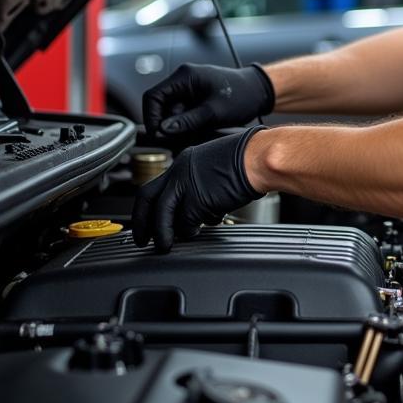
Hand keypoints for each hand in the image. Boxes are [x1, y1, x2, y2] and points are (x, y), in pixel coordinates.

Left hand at [131, 127, 266, 251]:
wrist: (259, 157)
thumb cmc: (250, 159)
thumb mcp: (217, 165)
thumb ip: (202, 182)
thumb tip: (199, 203)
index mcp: (186, 161)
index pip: (158, 185)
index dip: (152, 204)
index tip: (150, 217)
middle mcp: (180, 171)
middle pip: (148, 198)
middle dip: (142, 221)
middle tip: (142, 238)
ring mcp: (186, 185)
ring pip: (162, 214)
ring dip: (163, 233)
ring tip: (165, 245)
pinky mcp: (196, 200)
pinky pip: (186, 223)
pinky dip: (190, 231)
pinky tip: (198, 232)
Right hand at [142, 63, 274, 138]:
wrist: (259, 92)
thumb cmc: (242, 96)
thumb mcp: (214, 112)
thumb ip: (187, 121)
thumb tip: (163, 129)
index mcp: (185, 76)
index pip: (153, 96)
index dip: (151, 117)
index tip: (158, 134)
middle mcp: (183, 79)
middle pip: (159, 104)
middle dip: (165, 123)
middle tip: (175, 138)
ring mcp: (188, 87)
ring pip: (169, 110)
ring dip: (175, 124)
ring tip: (191, 133)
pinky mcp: (194, 96)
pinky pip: (180, 111)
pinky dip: (184, 122)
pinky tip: (196, 129)